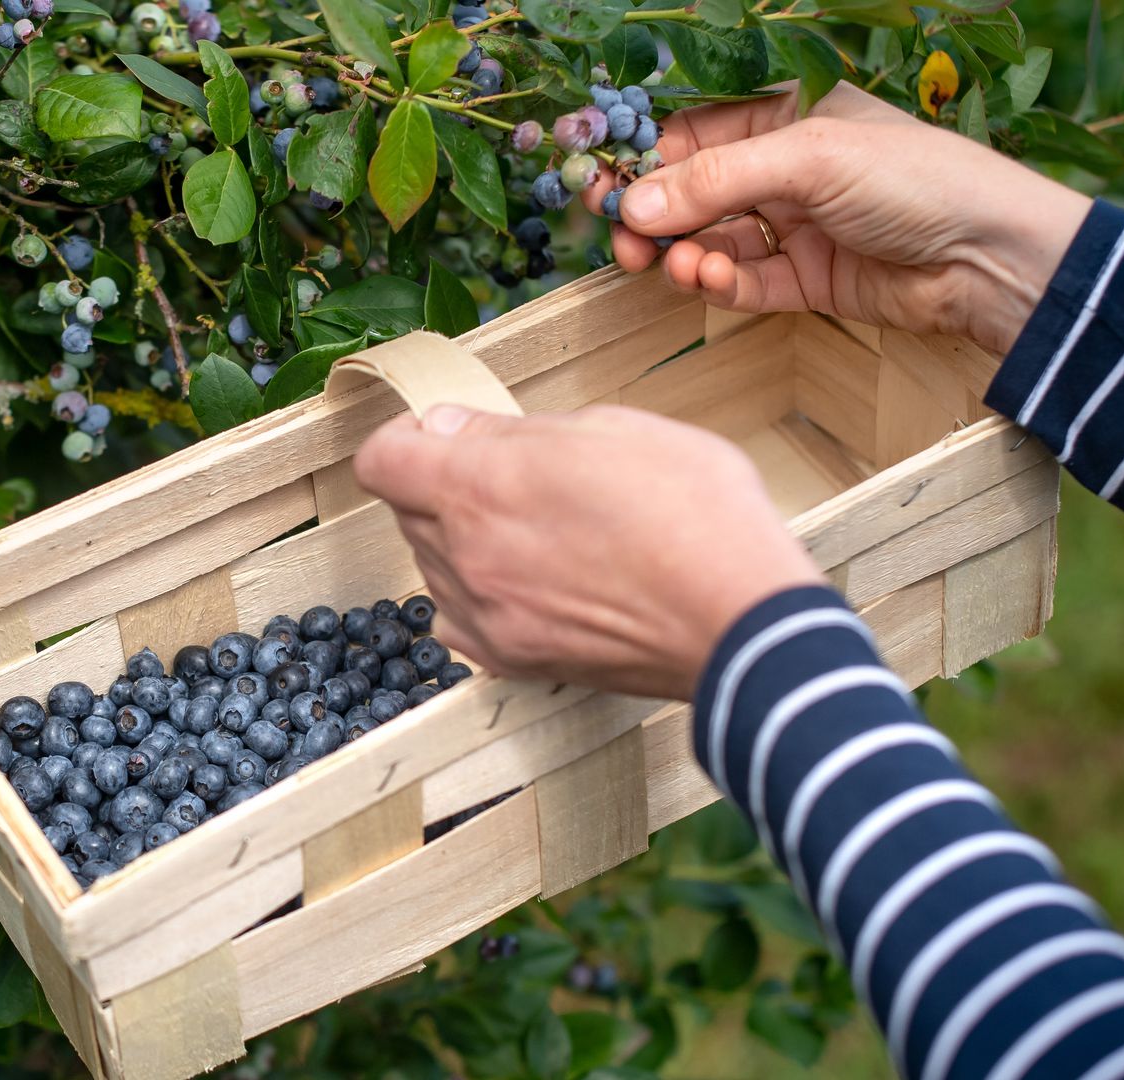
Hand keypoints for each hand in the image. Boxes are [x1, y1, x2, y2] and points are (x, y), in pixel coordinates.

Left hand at [352, 404, 823, 700]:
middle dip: (446, 484)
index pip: (381, 460)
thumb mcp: (612, 429)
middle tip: (518, 478)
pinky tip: (530, 582)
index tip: (440, 434)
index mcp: (481, 486)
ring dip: (463, 540)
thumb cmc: (695, 514)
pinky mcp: (510, 660)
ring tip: (540, 531)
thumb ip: (512, 430)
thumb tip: (448, 428)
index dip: (405, 438)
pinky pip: (458, 619)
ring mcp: (484, 615)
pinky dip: (477, 596)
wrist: (742, 622)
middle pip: (408, 511)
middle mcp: (466, 556)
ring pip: (433, 564)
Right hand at [578, 82, 1092, 355]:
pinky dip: (718, 282)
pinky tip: (707, 279)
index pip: (695, 128)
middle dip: (654, 214)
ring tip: (674, 265)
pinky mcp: (806, 279)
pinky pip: (743, 280)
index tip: (599, 185)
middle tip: (622, 241)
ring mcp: (795, 222)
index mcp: (789, 110)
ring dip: (684, 251)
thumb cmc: (918, 179)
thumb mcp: (809, 161)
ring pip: (711, 237)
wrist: (992, 259)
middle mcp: (787, 164)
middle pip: (693, 187)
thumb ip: (715, 181)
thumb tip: (632, 205)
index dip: (644, 156)